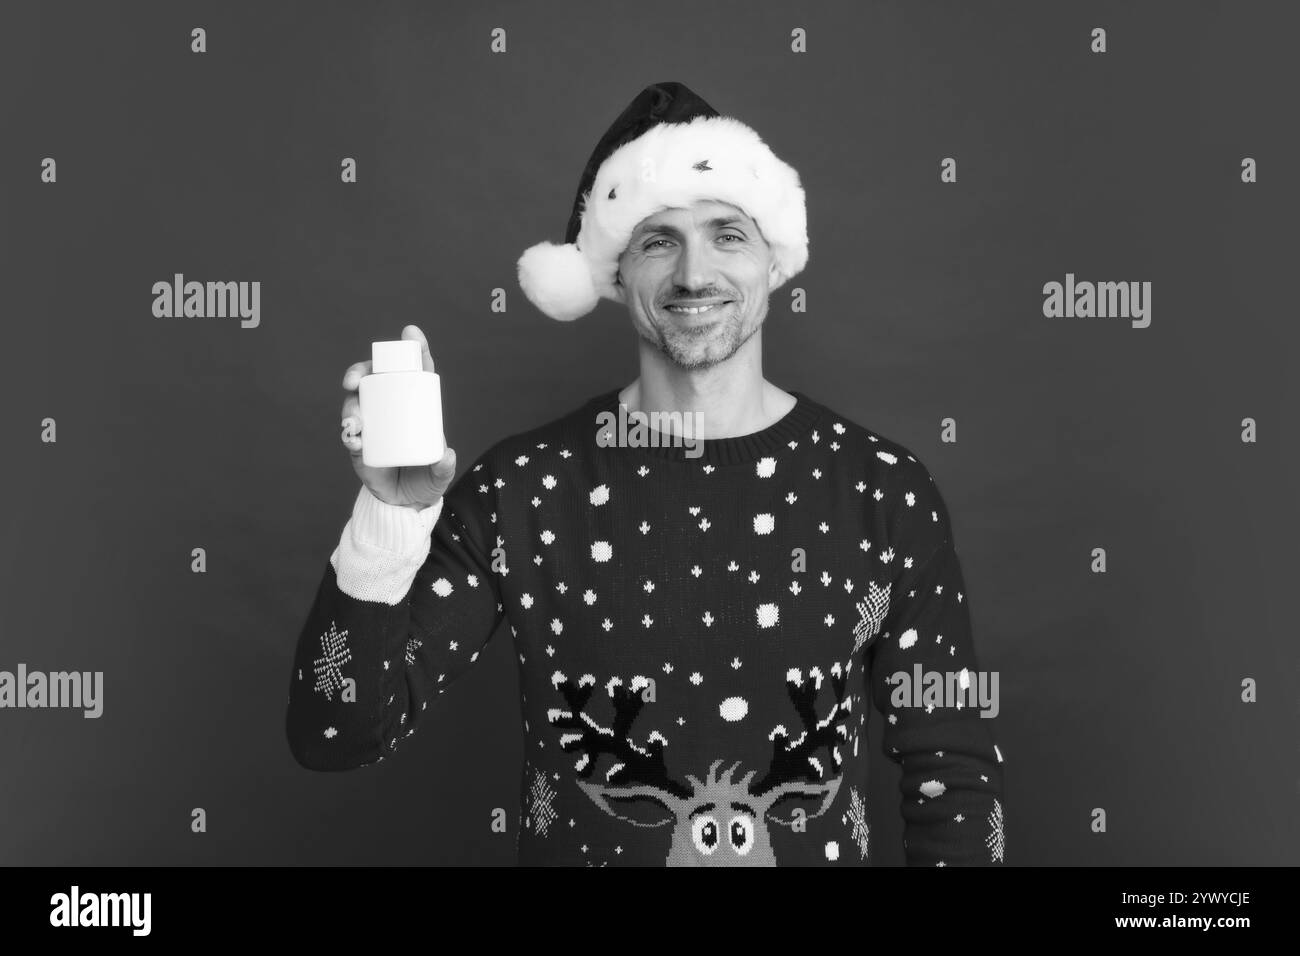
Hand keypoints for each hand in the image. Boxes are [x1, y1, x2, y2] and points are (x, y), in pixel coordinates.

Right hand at [339, 324, 456, 509]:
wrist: (404, 503)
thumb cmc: (426, 479)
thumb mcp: (439, 475)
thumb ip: (444, 467)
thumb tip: (445, 455)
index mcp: (416, 406)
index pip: (415, 372)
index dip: (414, 350)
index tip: (411, 332)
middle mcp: (390, 408)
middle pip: (375, 378)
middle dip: (362, 370)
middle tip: (355, 379)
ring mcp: (372, 423)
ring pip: (356, 401)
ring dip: (351, 405)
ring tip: (355, 420)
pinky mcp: (358, 444)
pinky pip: (348, 431)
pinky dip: (348, 432)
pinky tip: (353, 436)